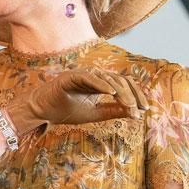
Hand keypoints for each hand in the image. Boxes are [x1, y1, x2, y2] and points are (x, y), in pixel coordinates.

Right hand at [5, 69, 148, 134]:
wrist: (44, 112)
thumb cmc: (67, 111)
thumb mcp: (95, 114)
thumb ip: (114, 111)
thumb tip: (135, 112)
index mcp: (101, 83)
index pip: (124, 84)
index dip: (136, 95)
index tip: (144, 109)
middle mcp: (94, 76)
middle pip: (120, 79)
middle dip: (132, 94)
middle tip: (138, 109)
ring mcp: (83, 74)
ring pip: (108, 78)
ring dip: (121, 92)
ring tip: (129, 105)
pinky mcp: (71, 76)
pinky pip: (90, 78)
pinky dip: (101, 84)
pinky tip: (112, 93)